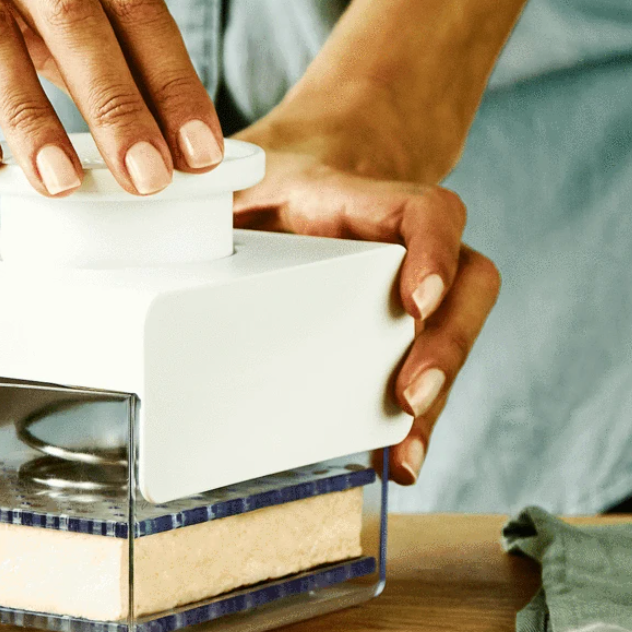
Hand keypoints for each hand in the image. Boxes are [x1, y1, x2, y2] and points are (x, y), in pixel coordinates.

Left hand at [234, 136, 499, 485]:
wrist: (309, 172)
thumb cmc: (271, 184)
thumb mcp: (237, 176)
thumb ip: (207, 193)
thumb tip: (165, 219)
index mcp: (360, 200)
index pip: (424, 212)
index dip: (434, 252)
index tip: (417, 302)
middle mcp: (404, 242)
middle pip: (467, 283)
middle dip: (446, 346)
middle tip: (412, 396)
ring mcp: (414, 284)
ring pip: (456, 330)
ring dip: (440, 393)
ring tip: (405, 450)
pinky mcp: (404, 325)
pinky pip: (429, 366)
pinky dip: (419, 418)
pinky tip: (399, 459)